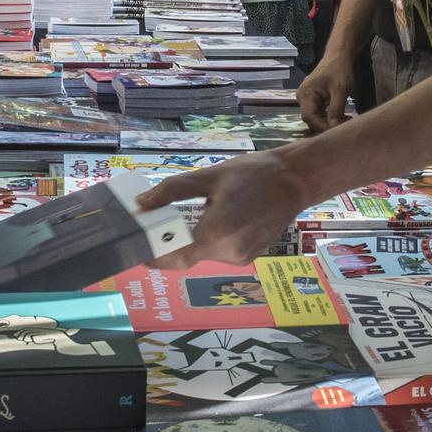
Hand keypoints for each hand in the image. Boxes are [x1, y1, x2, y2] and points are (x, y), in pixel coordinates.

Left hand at [136, 150, 309, 267]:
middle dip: (169, 244)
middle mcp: (230, 252)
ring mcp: (241, 257)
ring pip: (204, 254)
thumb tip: (141, 204)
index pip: (177, 256)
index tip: (136, 248)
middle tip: (153, 226)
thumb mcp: (209, 176)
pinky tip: (209, 220)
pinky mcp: (249, 256)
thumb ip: (172, 191)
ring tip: (180, 219)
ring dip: (190, 240)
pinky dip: (208, 240)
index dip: (154, 256)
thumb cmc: (253, 174)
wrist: (295, 180)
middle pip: (188, 256)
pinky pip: (219, 252)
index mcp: (219, 232)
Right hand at [296, 54, 354, 131]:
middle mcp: (302, 97)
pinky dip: (330, 116)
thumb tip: (334, 128)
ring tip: (347, 121)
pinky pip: (320, 112)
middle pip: (312, 119)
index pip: (309, 117)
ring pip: (317, 117)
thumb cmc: (339, 70)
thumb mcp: (340, 90)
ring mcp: (307, 98)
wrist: (339, 56)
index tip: (338, 130)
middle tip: (345, 127)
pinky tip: (343, 117)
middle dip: (328, 125)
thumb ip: (336, 109)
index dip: (322, 126)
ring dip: (330, 121)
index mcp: (305, 94)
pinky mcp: (314, 99)